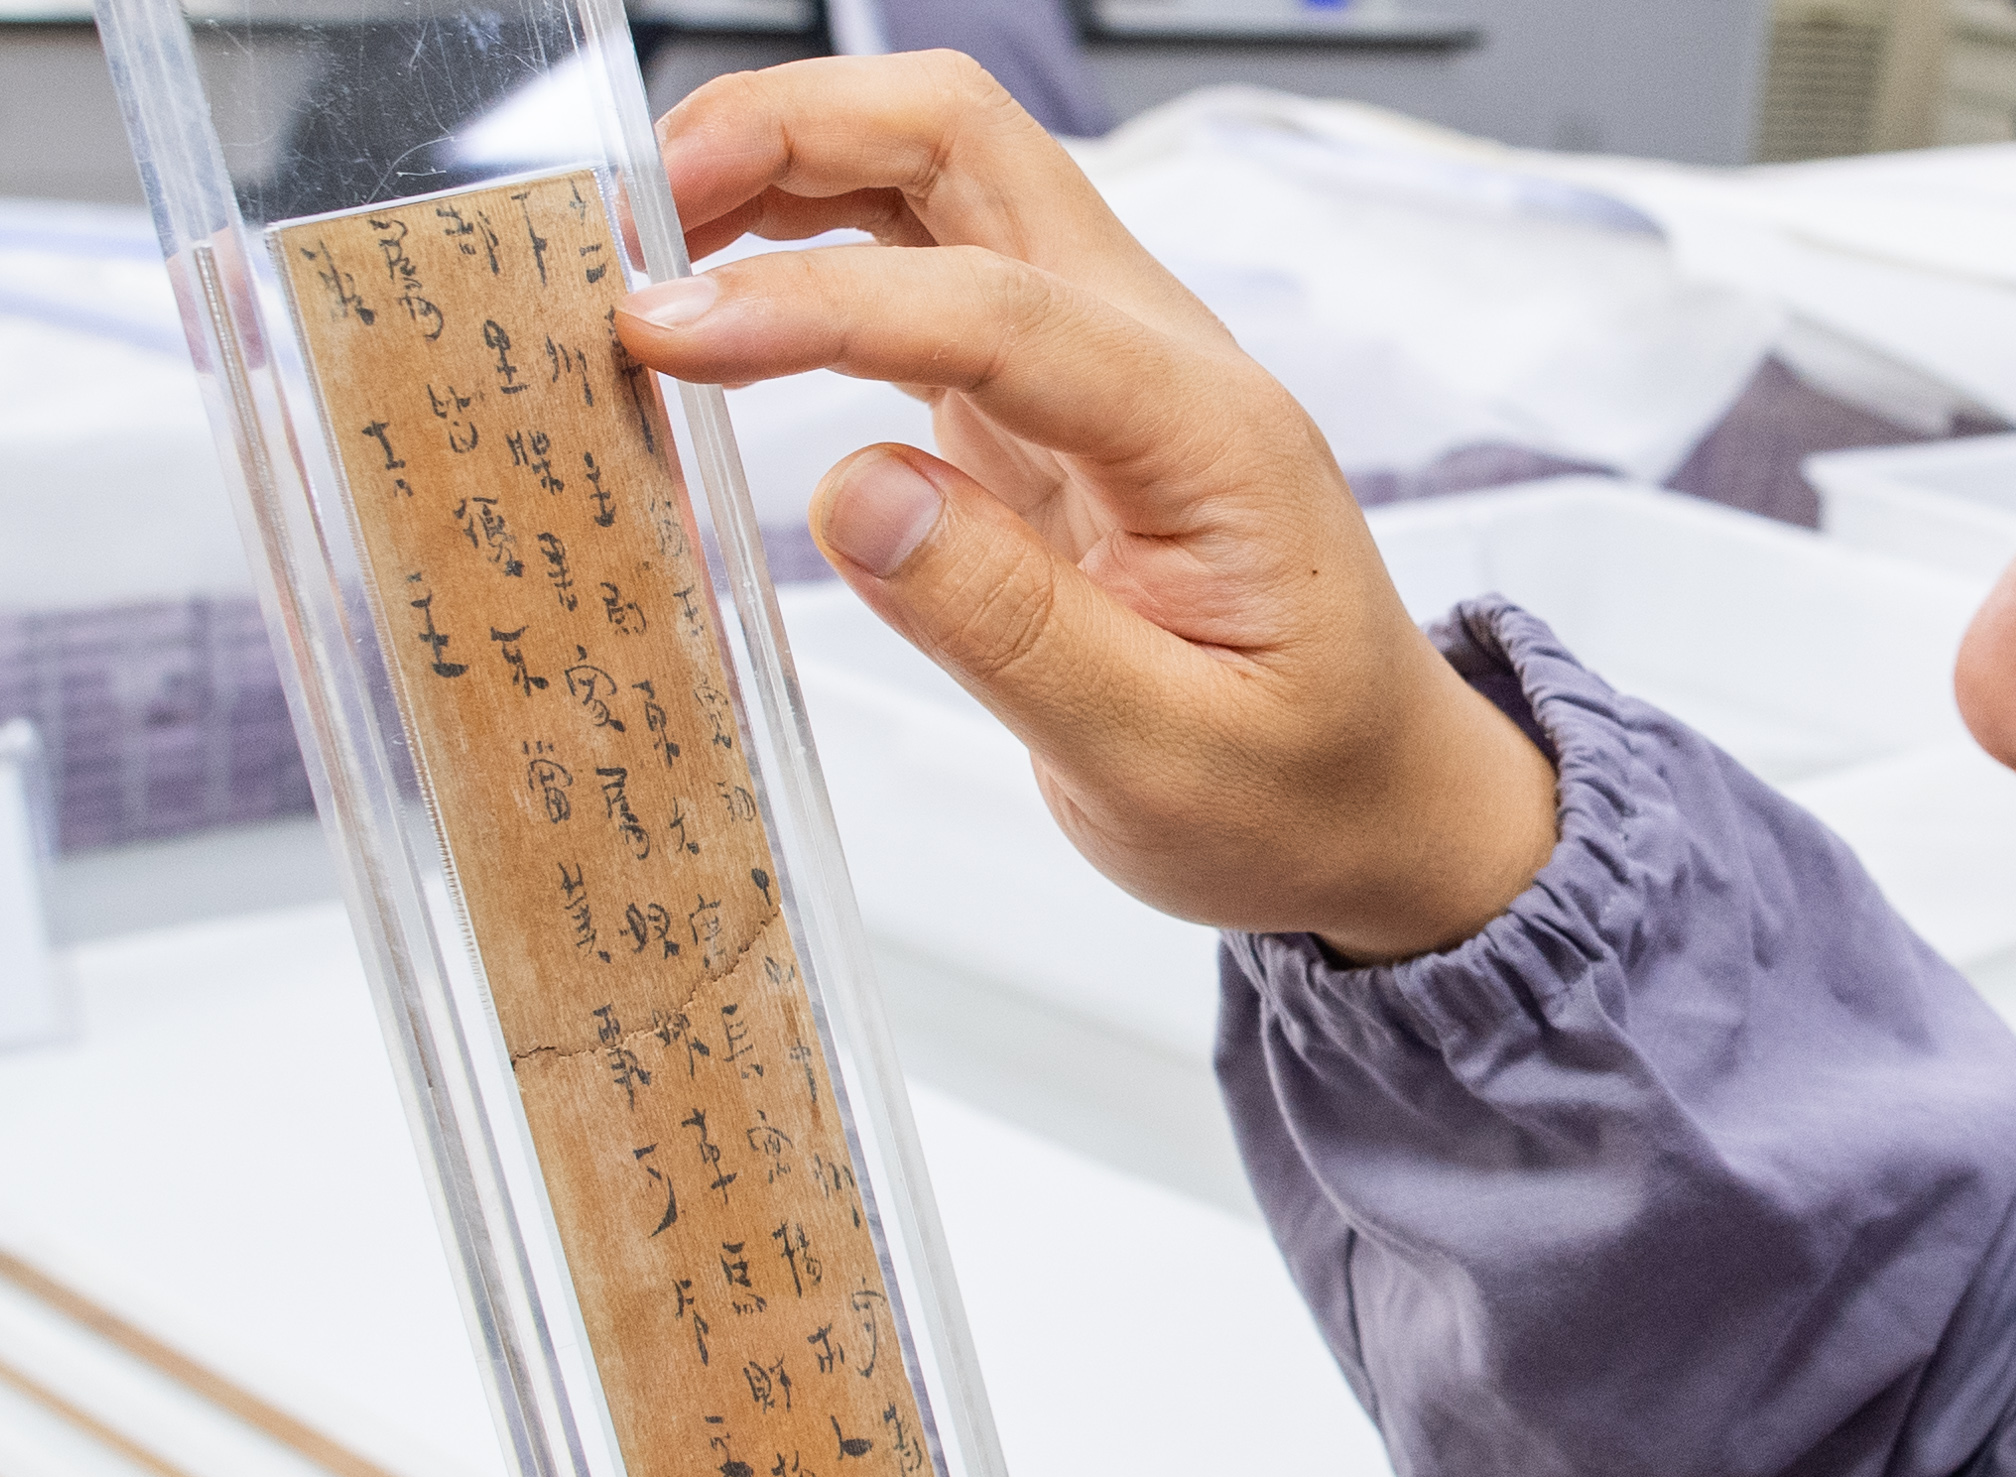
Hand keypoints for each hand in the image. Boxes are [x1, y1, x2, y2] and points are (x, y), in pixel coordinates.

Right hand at [616, 53, 1557, 963]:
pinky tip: (722, 296)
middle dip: (795, 132)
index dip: (815, 301)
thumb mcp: (1164, 762)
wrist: (1376, 805)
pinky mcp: (1048, 397)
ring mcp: (1102, 361)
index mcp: (1208, 434)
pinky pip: (924, 265)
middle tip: (639, 211)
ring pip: (940, 172)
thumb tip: (858, 493)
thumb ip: (1013, 629)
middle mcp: (1158, 357)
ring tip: (650, 233)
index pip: (992, 306)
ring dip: (792, 162)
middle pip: (967, 141)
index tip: (666, 330)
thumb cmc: (1294, 789)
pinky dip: (811, 243)